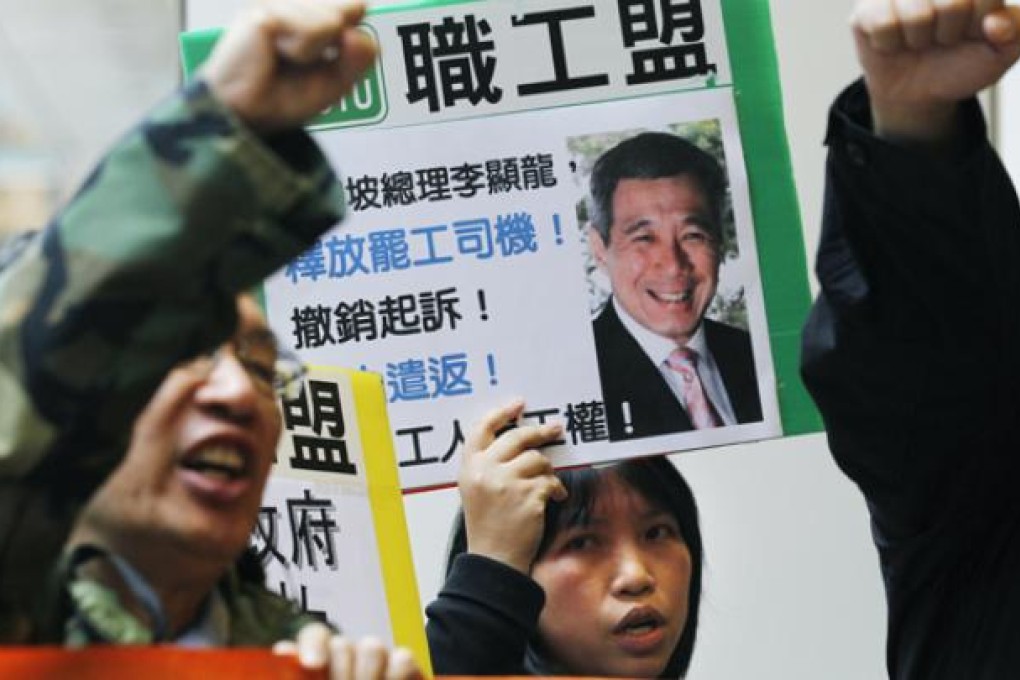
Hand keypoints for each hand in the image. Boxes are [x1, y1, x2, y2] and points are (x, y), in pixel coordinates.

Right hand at [200, 0, 377, 133]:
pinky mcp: (266, 11)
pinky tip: (276, 54)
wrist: (248, 116)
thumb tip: (361, 26)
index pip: (354, 6)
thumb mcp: (336, 81)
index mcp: (310, 14)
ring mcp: (278, 3)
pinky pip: (313, 30)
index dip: (352, 27)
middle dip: (336, 44)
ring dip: (316, 52)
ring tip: (287, 59)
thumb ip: (358, 56)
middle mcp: (294, 3)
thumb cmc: (281, 98)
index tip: (331, 51)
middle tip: (302, 61)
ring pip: (334, 19)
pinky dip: (302, 52)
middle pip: (350, 7)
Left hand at [275, 623, 423, 679]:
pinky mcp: (405, 668)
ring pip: (372, 647)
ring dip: (367, 676)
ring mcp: (376, 661)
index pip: (314, 636)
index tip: (312, 664)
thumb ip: (294, 675)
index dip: (313, 645)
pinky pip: (402, 658)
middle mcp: (345, 657)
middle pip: (343, 645)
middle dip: (340, 673)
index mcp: (317, 663)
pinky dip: (395, 676)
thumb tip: (285, 651)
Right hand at [458, 400, 567, 573]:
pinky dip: (556, 489)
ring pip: (538, 459)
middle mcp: (485, 471)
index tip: (518, 405)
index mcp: (470, 468)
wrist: (494, 560)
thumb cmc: (487, 527)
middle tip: (555, 429)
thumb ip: (489, 464)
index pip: (482, 428)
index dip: (501, 413)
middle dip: (540, 432)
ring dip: (548, 471)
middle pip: (517, 437)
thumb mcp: (476, 490)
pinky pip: (550, 481)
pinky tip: (554, 499)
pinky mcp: (528, 496)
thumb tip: (519, 440)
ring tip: (547, 485)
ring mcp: (507, 483)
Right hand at [851, 0, 1019, 142]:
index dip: (981, 24)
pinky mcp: (866, 9)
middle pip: (952, 3)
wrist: (920, 92)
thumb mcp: (1002, 51)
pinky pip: (883, 24)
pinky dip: (892, 45)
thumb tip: (995, 25)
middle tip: (943, 38)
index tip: (974, 33)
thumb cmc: (960, 62)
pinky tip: (894, 44)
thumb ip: (1016, 31)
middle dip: (950, 33)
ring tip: (918, 41)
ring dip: (920, 41)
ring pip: (916, 15)